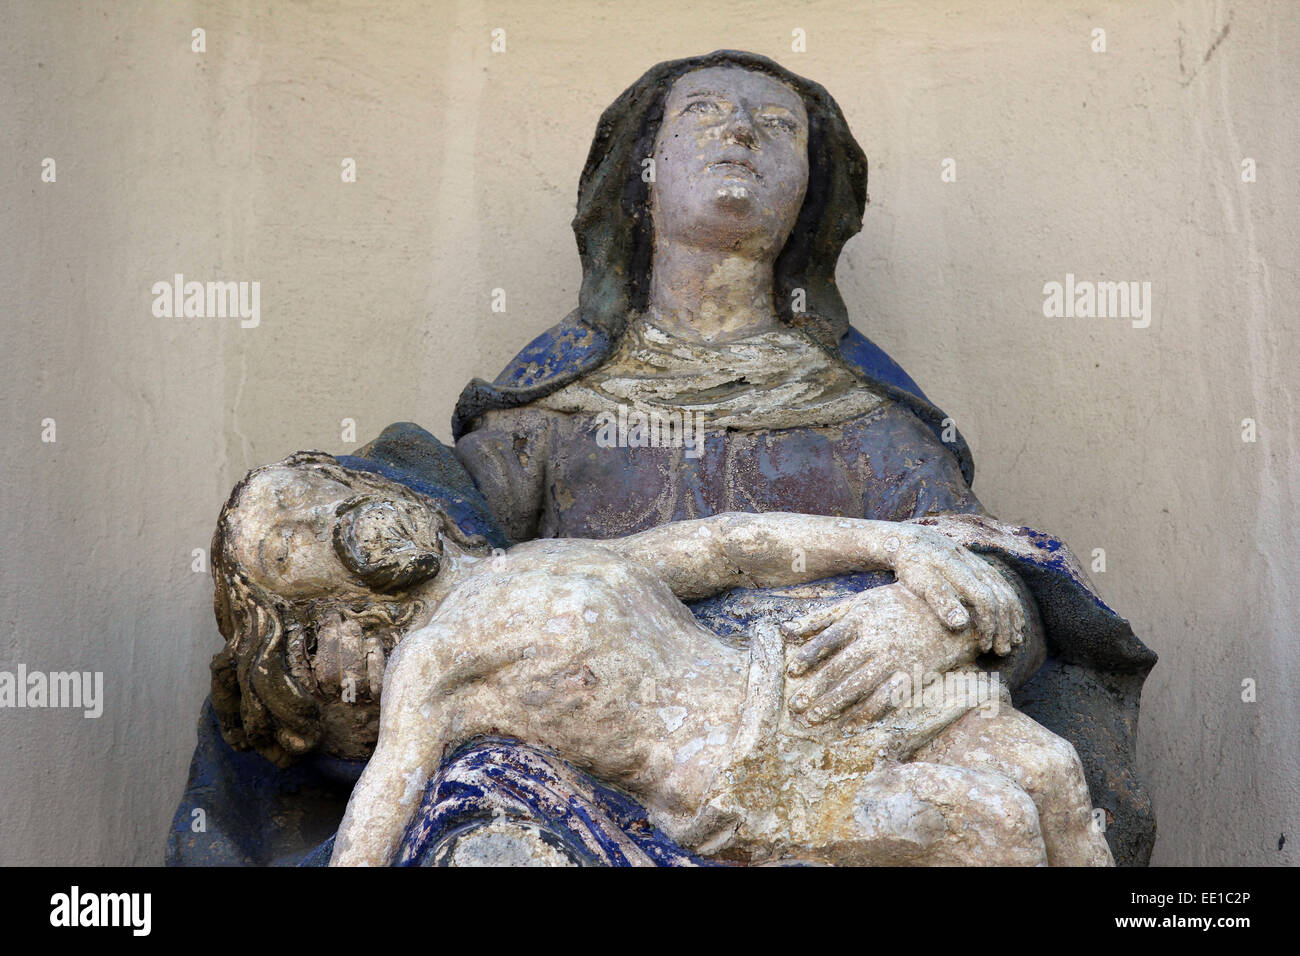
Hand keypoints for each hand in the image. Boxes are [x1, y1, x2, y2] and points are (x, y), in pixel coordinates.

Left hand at [781, 582, 1009, 727]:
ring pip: (859, 686)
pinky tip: (849, 726)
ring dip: (835, 704)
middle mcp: (876, 640)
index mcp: (861, 618)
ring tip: (815, 718)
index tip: (792, 673)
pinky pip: (886, 700)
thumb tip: (785, 630)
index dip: (808, 657)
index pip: (828, 640)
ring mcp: (894, 660)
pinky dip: (867, 715)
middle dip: (816, 689)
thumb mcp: (859, 603)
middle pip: (840, 668)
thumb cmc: (895, 605)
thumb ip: (822, 616)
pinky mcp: (911, 676)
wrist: (948, 613)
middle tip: (796, 707)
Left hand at [870, 524, 1026, 655]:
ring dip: (1012, 618)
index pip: (985, 601)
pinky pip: (1003, 585)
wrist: (913, 540)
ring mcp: (980, 564)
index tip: (985, 647)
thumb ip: (941, 601)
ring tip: (1014, 640)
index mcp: (961, 571)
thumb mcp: (921, 583)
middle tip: (1003, 651)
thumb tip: (962, 624)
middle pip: (1001, 598)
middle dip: (1005, 627)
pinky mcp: (980, 565)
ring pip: (1006, 592)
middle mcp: (975, 566)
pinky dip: (1011, 604)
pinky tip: (1013, 619)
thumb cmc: (913, 565)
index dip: (989, 625)